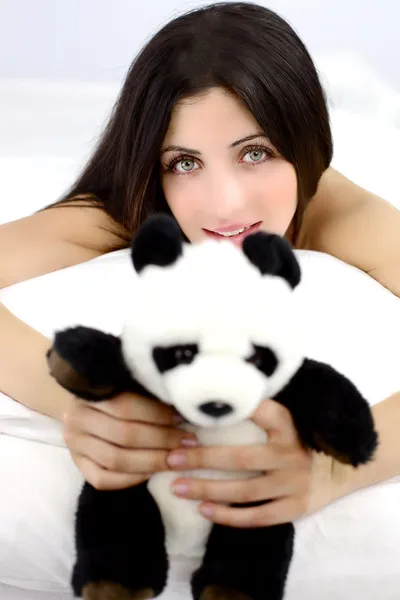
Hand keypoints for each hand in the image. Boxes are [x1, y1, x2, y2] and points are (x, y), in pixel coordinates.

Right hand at [63, 393, 196, 489]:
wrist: (87, 406)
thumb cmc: (116, 391)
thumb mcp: (127, 384)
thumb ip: (147, 393)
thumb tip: (182, 408)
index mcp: (89, 392)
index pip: (127, 407)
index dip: (157, 415)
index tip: (182, 419)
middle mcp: (76, 418)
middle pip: (124, 435)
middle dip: (161, 440)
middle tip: (187, 442)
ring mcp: (74, 444)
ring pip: (115, 459)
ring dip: (150, 461)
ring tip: (175, 459)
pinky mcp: (78, 465)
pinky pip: (103, 480)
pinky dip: (130, 479)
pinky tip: (152, 473)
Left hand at [167, 399, 337, 527]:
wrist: (344, 468)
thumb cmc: (302, 437)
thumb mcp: (287, 416)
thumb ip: (257, 407)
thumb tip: (211, 398)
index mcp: (288, 424)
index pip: (256, 411)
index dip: (223, 411)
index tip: (184, 413)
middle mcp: (290, 454)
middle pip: (241, 458)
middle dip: (203, 459)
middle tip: (171, 458)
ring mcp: (294, 483)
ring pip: (245, 491)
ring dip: (208, 490)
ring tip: (177, 487)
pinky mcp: (295, 508)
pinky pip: (258, 517)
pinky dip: (230, 516)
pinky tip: (205, 511)